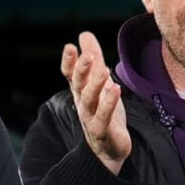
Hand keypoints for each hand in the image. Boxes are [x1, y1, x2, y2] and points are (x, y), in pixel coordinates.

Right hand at [61, 32, 130, 174]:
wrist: (108, 150)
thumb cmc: (103, 113)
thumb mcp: (99, 83)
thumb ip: (93, 59)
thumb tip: (84, 34)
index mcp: (80, 91)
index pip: (70, 75)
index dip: (69, 62)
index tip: (70, 46)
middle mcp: (82, 103)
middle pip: (79, 85)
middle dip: (82, 70)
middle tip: (88, 55)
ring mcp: (91, 117)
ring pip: (90, 100)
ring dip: (95, 84)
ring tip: (103, 70)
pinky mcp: (102, 130)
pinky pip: (104, 116)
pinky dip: (109, 102)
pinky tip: (116, 89)